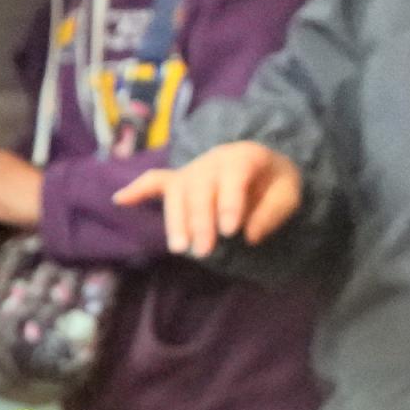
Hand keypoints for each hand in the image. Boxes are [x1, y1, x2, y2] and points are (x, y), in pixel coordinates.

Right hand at [115, 138, 302, 258]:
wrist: (264, 164)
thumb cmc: (276, 182)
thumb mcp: (289, 194)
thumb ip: (272, 213)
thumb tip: (248, 235)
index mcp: (244, 157)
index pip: (233, 177)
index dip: (230, 204)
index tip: (230, 232)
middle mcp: (214, 159)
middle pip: (200, 188)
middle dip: (201, 221)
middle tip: (204, 252)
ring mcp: (193, 169)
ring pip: (177, 192)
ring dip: (176, 220)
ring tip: (180, 248)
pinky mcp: (180, 180)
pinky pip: (156, 181)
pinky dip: (138, 189)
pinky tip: (120, 200)